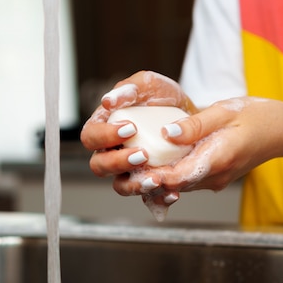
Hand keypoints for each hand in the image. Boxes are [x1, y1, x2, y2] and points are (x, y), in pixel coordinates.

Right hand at [80, 71, 199, 216]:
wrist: (192, 115)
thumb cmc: (163, 98)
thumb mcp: (149, 84)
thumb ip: (129, 88)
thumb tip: (108, 101)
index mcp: (105, 128)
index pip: (90, 137)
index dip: (105, 136)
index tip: (130, 129)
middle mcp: (112, 152)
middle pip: (99, 166)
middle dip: (118, 162)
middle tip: (143, 154)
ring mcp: (130, 171)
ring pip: (120, 186)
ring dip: (136, 185)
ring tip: (156, 178)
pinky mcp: (149, 182)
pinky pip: (149, 198)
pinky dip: (161, 198)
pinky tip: (173, 193)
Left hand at [111, 97, 282, 198]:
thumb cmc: (259, 117)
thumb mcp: (226, 112)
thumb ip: (196, 124)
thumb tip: (166, 134)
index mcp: (218, 158)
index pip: (180, 177)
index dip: (154, 178)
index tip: (133, 174)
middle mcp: (216, 175)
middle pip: (175, 185)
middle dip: (148, 181)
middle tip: (121, 172)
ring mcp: (216, 178)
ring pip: (180, 184)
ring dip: (157, 178)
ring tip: (130, 167)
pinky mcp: (216, 175)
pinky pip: (188, 179)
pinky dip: (171, 174)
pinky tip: (155, 164)